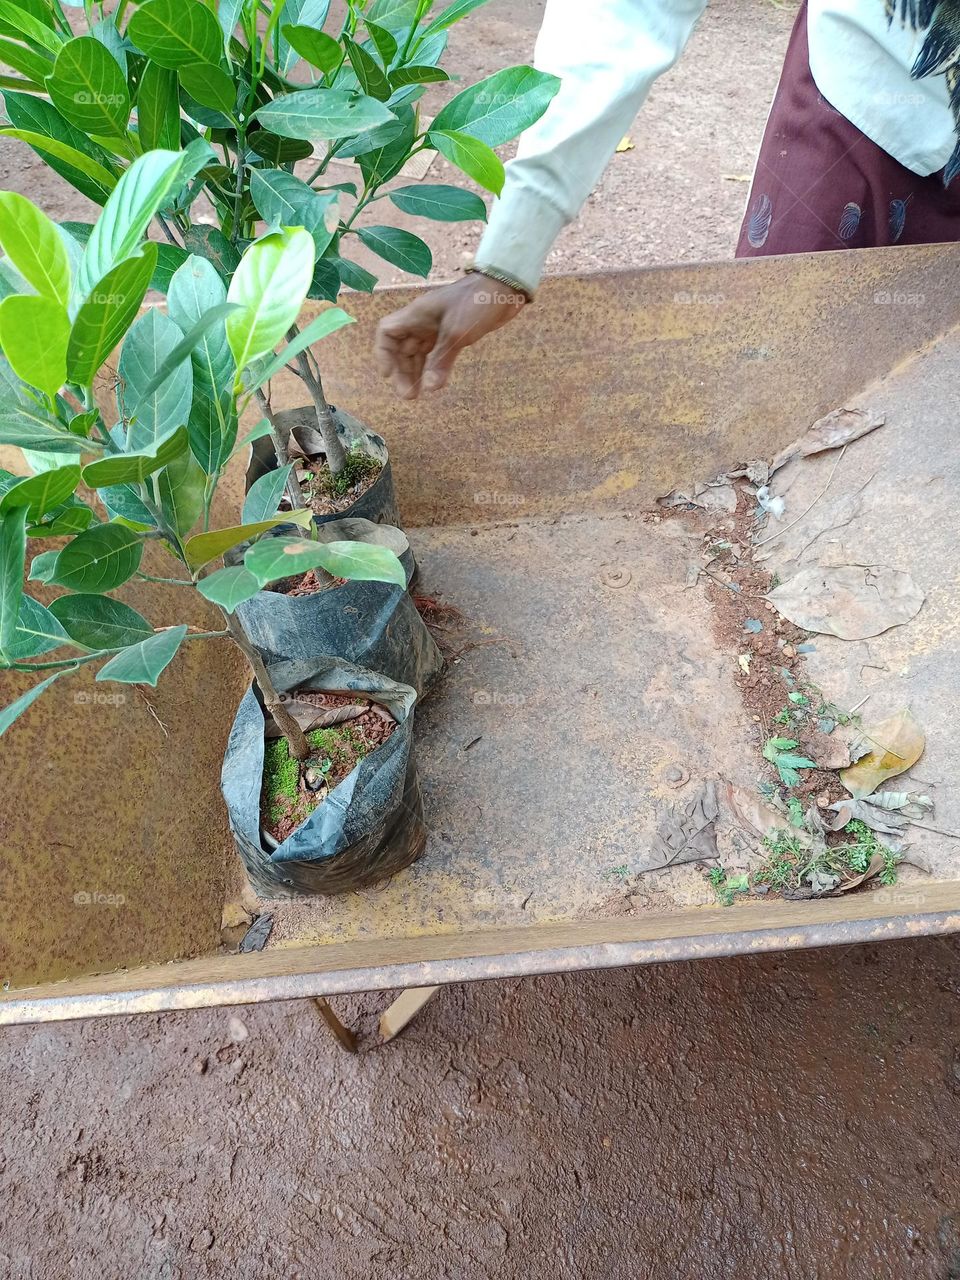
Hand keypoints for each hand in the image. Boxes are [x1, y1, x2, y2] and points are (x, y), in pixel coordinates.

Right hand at [374, 273, 526, 398]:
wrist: (503, 289)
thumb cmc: (475, 304)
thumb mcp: (456, 334)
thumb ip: (441, 361)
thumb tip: (429, 388)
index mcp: (416, 315)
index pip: (387, 332)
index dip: (383, 354)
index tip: (388, 375)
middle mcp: (422, 322)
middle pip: (402, 348)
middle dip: (402, 372)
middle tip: (409, 396)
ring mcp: (436, 328)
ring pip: (418, 353)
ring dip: (415, 373)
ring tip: (417, 395)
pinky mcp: (451, 334)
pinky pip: (435, 354)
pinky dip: (432, 368)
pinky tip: (433, 383)